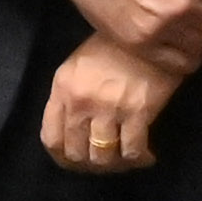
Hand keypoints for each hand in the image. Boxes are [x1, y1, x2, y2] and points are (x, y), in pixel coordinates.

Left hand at [39, 30, 181, 175]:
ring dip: (116, 165)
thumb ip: (68, 98)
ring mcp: (108, 108)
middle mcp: (80, 101)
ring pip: (103, 157)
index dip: (64, 159)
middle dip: (92, 165)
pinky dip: (139, 159)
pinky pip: (132, 151)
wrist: (149, 35)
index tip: (79, 162)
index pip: (51, 139)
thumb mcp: (78, 68)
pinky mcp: (137, 112)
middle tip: (108, 162)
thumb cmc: (113, 48)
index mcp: (62, 89)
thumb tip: (73, 135)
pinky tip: (147, 156)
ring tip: (127, 159)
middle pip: (76, 153)